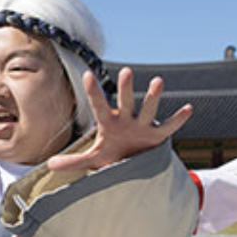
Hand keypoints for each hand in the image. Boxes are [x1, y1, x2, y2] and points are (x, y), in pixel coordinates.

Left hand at [46, 68, 192, 174]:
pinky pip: (168, 128)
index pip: (99, 106)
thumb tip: (48, 164)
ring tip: (158, 80)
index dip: (93, 92)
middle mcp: (126, 120)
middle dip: (126, 89)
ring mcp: (142, 126)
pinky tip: (188, 108)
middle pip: (125, 102)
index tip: (87, 75)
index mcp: (108, 123)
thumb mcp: (93, 159)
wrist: (132, 164)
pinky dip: (178, 119)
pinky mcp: (156, 137)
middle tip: (126, 71)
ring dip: (153, 97)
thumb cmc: (112, 156)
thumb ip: (73, 161)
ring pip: (148, 110)